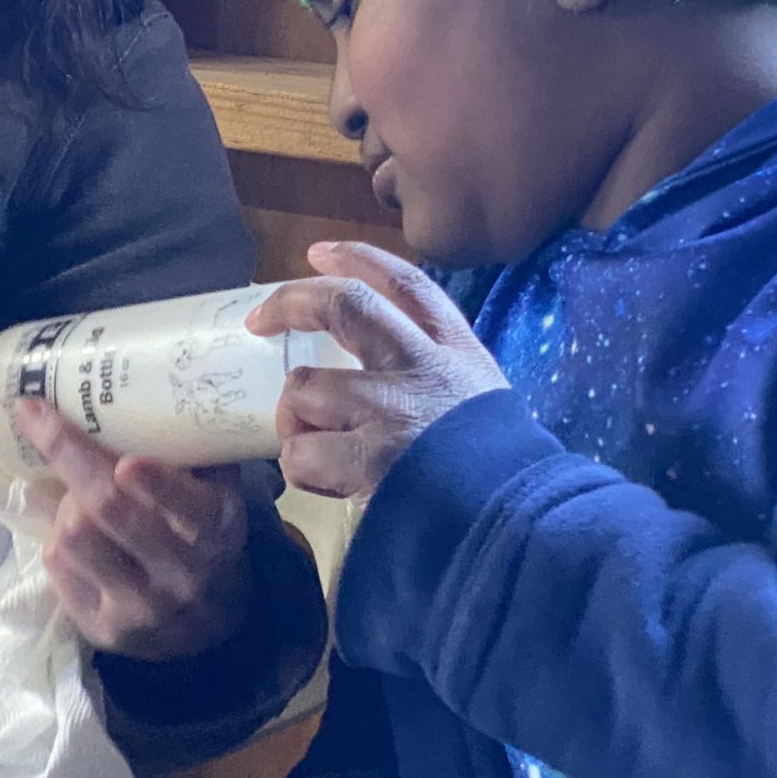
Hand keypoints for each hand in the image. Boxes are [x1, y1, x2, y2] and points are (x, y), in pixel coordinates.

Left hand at [14, 399, 248, 661]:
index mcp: (215, 530)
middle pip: (109, 509)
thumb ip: (194, 451)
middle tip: (39, 416)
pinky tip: (77, 535)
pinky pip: (57, 566)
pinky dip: (58, 538)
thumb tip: (143, 380)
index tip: (127, 462)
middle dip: (69, 454)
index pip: (185, 508)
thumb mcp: (217, 496)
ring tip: (79, 498)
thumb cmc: (204, 537)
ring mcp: (140, 606)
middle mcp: (181, 574)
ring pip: (73, 535)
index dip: (156, 484)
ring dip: (66, 505)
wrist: (208, 626)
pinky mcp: (103, 628)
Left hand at [248, 241, 509, 500]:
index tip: (318, 253)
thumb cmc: (499, 470)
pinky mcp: (368, 458)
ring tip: (309, 443)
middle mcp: (422, 366)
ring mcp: (393, 409)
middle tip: (260, 320)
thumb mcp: (481, 400)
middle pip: (347, 306)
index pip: (405, 283)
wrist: (516, 524)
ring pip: (305, 388)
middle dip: (292, 303)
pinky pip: (303, 453)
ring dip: (294, 418)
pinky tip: (324, 482)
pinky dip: (302, 468)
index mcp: (454, 350)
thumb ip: (435, 376)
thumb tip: (377, 370)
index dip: (357, 259)